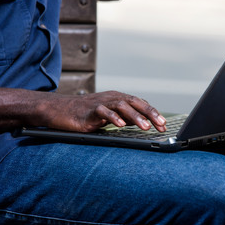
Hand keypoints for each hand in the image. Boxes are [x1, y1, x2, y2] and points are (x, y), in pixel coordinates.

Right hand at [38, 90, 166, 132]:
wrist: (61, 110)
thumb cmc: (87, 114)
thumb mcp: (110, 115)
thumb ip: (126, 116)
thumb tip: (144, 122)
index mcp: (118, 98)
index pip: (140, 104)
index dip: (153, 113)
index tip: (164, 125)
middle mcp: (112, 98)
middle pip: (135, 102)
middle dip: (150, 113)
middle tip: (161, 124)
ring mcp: (101, 103)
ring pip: (122, 105)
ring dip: (135, 116)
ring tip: (146, 127)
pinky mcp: (90, 110)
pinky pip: (103, 112)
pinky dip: (113, 117)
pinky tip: (121, 126)